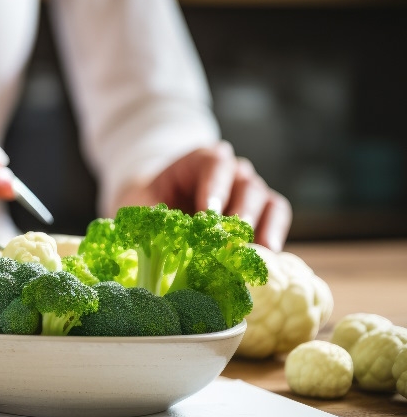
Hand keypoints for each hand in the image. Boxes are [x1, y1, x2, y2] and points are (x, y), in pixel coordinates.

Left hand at [114, 142, 291, 249]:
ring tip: (249, 252)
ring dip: (259, 227)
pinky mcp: (262, 213)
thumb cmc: (148, 208)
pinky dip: (275, 233)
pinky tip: (267, 255)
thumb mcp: (141, 207)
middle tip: (231, 239)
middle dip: (240, 213)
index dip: (214, 187)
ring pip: (266, 201)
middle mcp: (232, 172)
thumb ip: (151, 216)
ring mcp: (250, 192)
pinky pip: (277, 217)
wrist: (157, 218)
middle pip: (246, 185)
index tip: (208, 213)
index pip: (216, 163)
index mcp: (201, 161)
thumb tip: (158, 236)